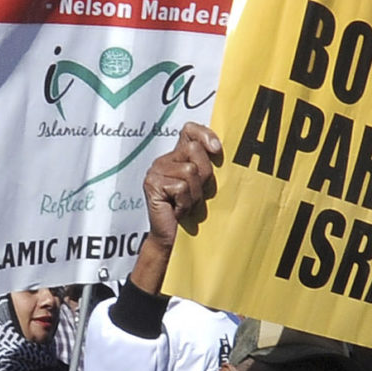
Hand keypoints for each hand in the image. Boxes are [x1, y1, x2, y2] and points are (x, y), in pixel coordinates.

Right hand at [128, 122, 221, 295]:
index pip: (190, 130)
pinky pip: (181, 187)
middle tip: (197, 195)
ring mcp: (155, 172)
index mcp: (177, 156)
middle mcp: (163, 160)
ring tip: (187, 205)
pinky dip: (185, 203)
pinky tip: (178, 211)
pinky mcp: (152, 185)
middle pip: (194, 151)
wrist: (174, 240)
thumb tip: (219, 149)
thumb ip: (207, 165)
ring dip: (195, 194)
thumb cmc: (191, 213)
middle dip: (204, 176)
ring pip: (190, 171)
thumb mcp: (204, 185)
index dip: (204, 134)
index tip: (217, 150)